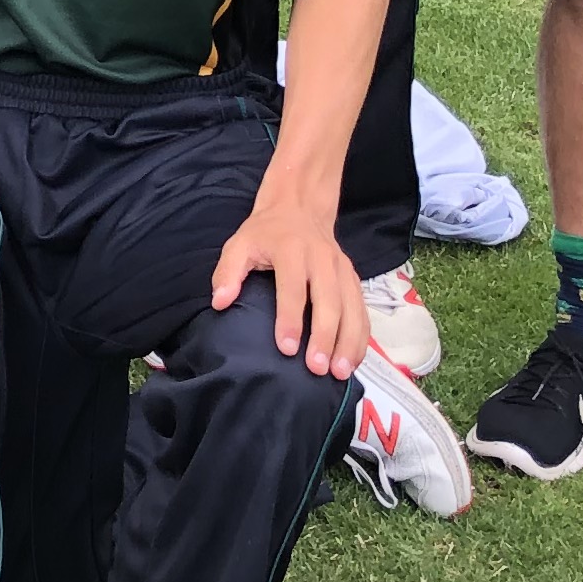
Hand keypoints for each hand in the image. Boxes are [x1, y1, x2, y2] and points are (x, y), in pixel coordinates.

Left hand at [210, 194, 365, 378]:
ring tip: (339, 372)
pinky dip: (361, 336)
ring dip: (348, 341)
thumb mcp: (239, 244)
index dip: (290, 320)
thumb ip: (227, 272)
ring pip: (352, 308)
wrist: (298, 209)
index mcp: (292, 250)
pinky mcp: (353, 278)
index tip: (286, 349)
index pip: (293, 289)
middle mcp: (322, 259)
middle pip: (329, 301)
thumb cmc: (265, 233)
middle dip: (325, 337)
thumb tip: (220, 302)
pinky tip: (353, 359)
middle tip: (317, 368)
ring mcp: (342, 269)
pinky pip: (362, 310)